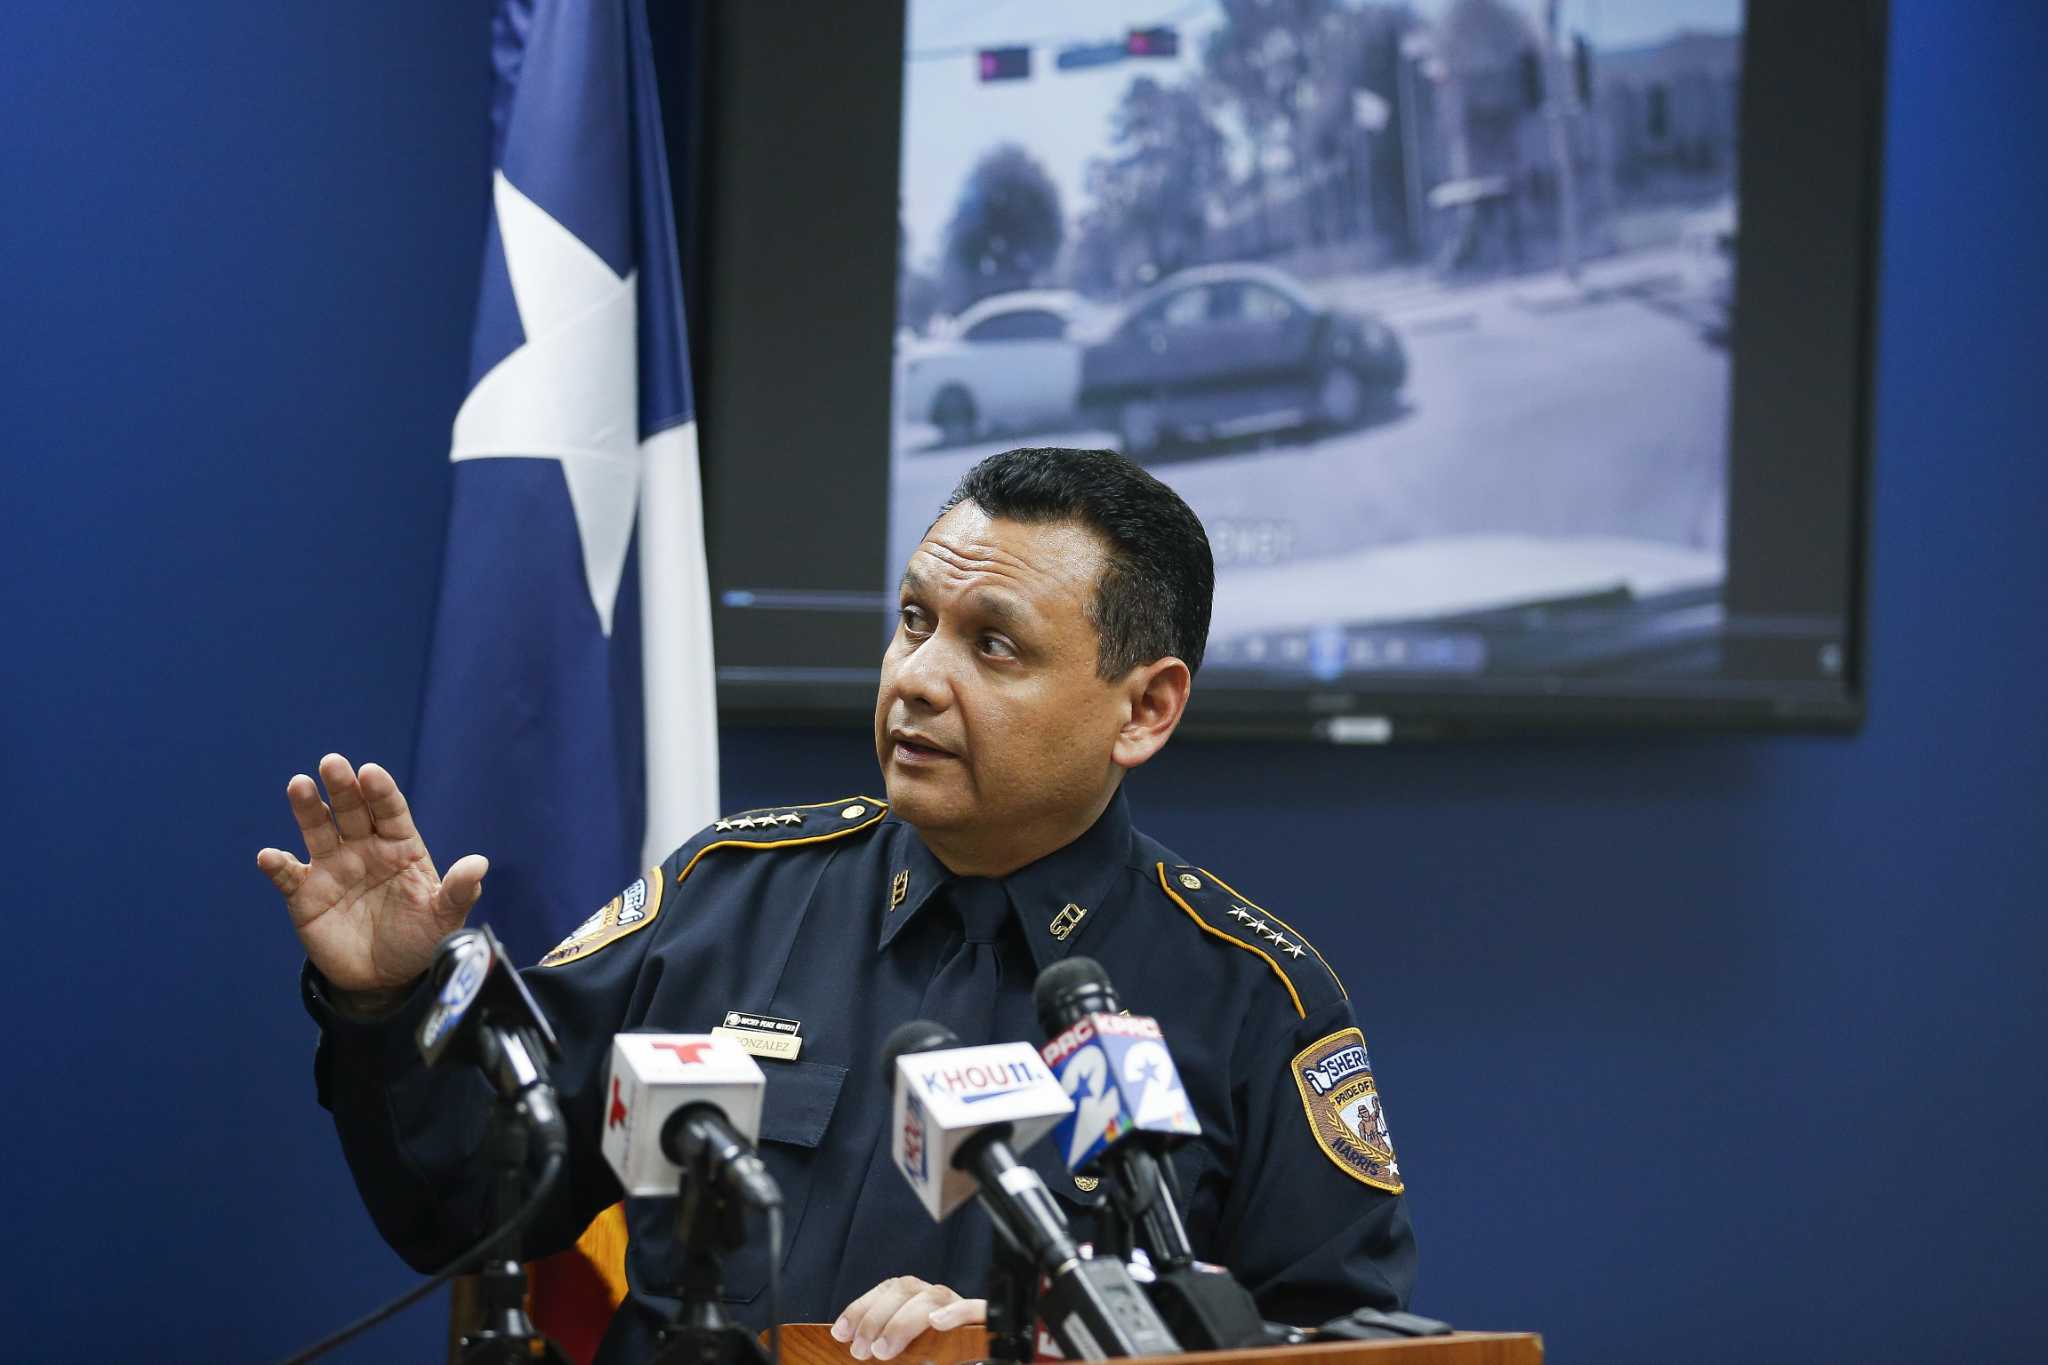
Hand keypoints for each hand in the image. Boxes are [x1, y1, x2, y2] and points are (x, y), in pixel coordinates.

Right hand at [256, 753, 484, 995]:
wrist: (385, 978)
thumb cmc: (420, 938)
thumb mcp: (444, 918)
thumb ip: (459, 890)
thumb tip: (480, 863)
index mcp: (399, 846)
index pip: (390, 812)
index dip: (381, 792)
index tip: (371, 772)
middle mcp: (363, 848)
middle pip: (351, 811)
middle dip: (343, 787)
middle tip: (332, 763)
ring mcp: (333, 868)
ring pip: (318, 830)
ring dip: (307, 808)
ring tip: (299, 785)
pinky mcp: (306, 894)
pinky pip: (289, 876)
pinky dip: (278, 865)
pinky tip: (270, 857)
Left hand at [831, 1277, 984, 1360]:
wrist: (979, 1360)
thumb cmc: (938, 1359)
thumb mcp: (906, 1357)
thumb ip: (886, 1349)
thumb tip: (856, 1350)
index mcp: (917, 1303)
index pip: (887, 1290)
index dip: (861, 1308)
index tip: (840, 1332)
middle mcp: (939, 1300)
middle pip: (906, 1289)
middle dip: (876, 1318)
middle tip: (861, 1351)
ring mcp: (962, 1308)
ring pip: (934, 1297)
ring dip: (903, 1322)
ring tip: (884, 1349)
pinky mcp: (985, 1323)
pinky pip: (976, 1309)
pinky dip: (957, 1313)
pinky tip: (938, 1323)